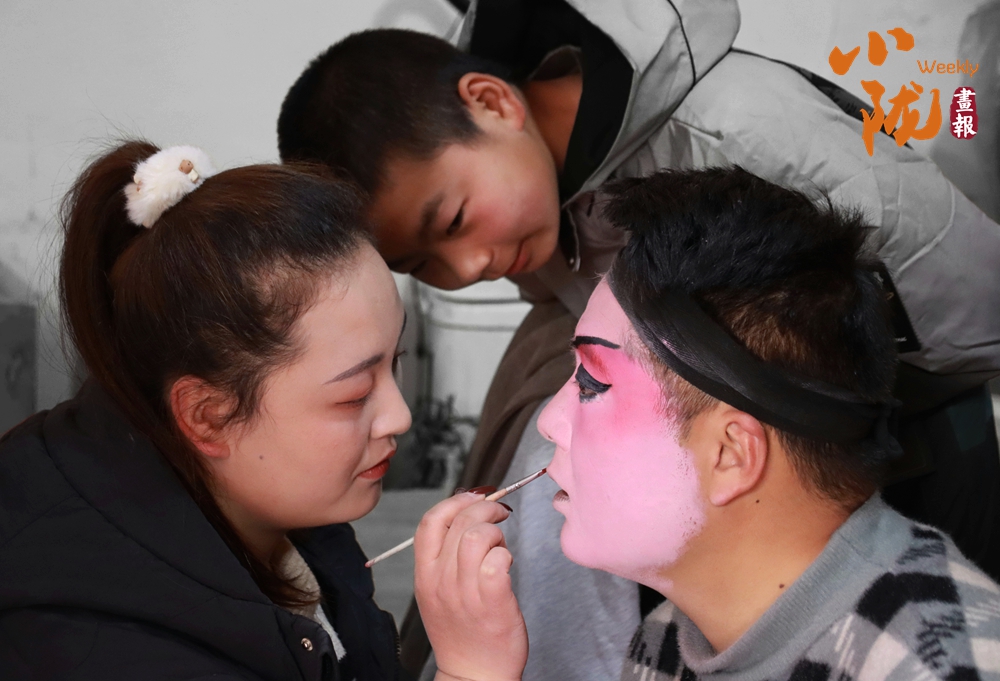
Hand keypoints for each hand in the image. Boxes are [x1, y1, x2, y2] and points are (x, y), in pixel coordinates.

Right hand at [415, 492, 526, 680]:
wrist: (474, 675)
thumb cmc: (462, 631)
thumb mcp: (439, 591)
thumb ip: (446, 556)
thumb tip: (468, 514)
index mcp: (424, 575)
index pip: (430, 521)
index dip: (455, 500)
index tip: (475, 496)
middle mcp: (441, 582)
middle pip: (460, 522)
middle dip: (486, 508)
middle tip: (501, 514)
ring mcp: (466, 593)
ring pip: (478, 536)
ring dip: (496, 531)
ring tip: (502, 544)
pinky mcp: (493, 603)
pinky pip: (498, 561)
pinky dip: (506, 554)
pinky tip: (508, 564)